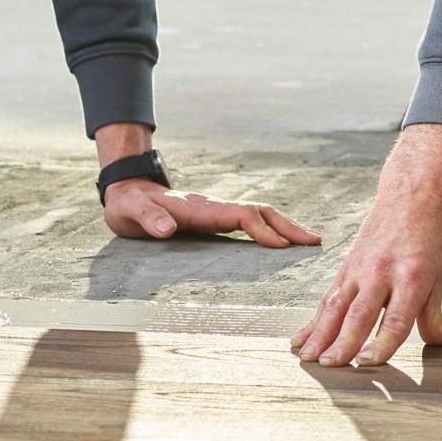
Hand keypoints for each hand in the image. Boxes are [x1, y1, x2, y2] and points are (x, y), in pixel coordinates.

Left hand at [102, 179, 322, 246]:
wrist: (126, 193)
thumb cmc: (128, 206)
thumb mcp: (130, 213)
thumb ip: (148, 219)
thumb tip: (167, 230)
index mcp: (200, 208)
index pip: (240, 216)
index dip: (262, 230)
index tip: (282, 247)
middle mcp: (215, 207)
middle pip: (261, 211)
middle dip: (288, 226)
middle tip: (314, 242)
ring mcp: (217, 212)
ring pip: (260, 215)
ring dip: (285, 227)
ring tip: (308, 242)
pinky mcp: (215, 219)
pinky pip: (250, 223)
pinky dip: (271, 230)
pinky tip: (281, 243)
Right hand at [293, 123, 441, 366]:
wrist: (411, 194)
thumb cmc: (430, 236)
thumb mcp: (439, 275)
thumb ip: (435, 316)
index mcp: (412, 277)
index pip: (396, 319)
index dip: (381, 343)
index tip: (367, 363)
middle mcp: (382, 273)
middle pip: (360, 314)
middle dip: (342, 343)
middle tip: (329, 366)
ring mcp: (360, 269)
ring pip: (336, 306)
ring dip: (320, 335)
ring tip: (307, 358)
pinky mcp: (345, 268)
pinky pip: (327, 298)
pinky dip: (313, 321)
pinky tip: (300, 339)